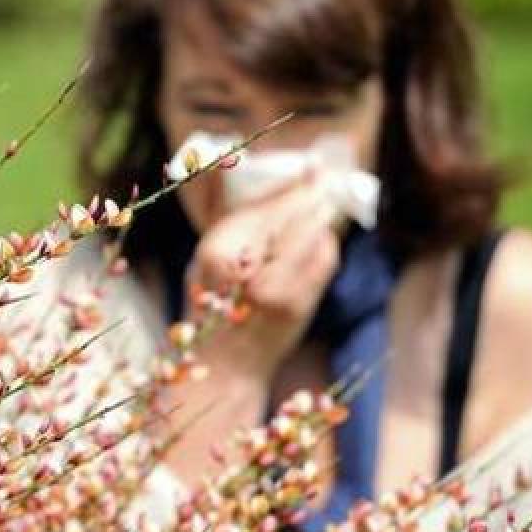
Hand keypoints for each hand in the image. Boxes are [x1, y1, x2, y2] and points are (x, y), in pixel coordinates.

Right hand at [186, 168, 340, 380]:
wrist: (224, 363)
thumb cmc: (210, 307)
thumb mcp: (206, 257)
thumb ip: (229, 216)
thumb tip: (237, 171)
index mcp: (217, 252)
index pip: (266, 208)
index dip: (293, 186)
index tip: (313, 167)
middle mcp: (247, 268)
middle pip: (294, 216)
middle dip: (312, 196)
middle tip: (325, 176)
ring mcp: (278, 289)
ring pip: (314, 235)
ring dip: (321, 218)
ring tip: (323, 205)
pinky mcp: (299, 303)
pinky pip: (323, 260)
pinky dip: (325, 244)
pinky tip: (321, 237)